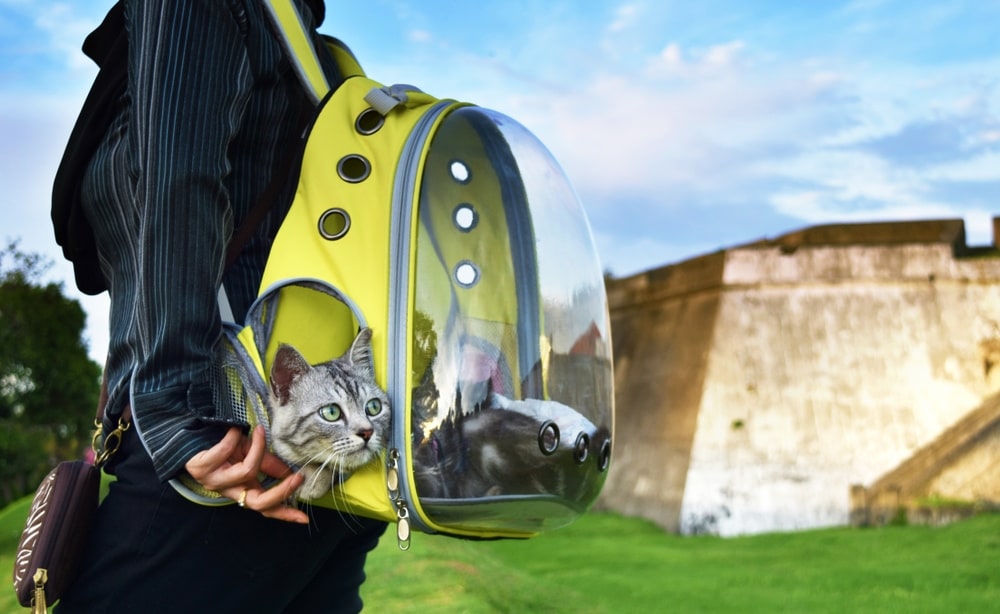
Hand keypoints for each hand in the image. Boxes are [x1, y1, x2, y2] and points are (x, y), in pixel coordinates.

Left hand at [184, 425, 307, 523]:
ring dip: (258, 449)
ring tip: (258, 431)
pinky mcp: (202, 469)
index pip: (265, 507)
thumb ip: (267, 463)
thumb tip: (290, 471)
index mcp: (243, 489)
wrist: (194, 435)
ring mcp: (215, 482)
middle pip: (258, 502)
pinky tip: (233, 430)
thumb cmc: (225, 444)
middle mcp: (230, 490)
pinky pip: (225, 452)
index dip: (284, 513)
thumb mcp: (250, 453)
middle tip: (298, 477)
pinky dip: (233, 438)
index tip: (303, 518)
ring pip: (246, 472)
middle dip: (281, 491)